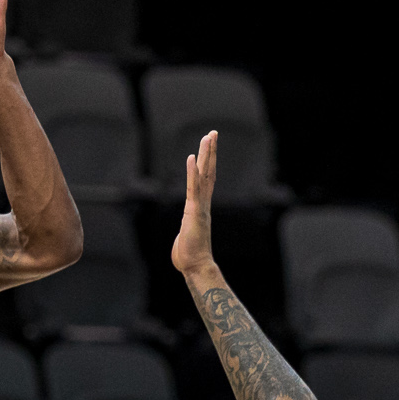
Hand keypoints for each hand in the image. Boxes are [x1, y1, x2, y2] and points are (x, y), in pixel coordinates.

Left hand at [170, 131, 219, 275]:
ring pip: (205, 175)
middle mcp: (203, 203)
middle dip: (210, 152)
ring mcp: (200, 205)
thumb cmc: (189, 256)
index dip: (208, 163)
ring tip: (208, 137)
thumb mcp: (185, 236)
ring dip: (206, 155)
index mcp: (200, 207)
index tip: (209, 148)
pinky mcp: (193, 211)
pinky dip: (193, 172)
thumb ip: (185, 230)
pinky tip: (192, 157)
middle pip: (208, 171)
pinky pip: (193, 187)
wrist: (195, 266)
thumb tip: (185, 235)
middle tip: (213, 133)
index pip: (206, 180)